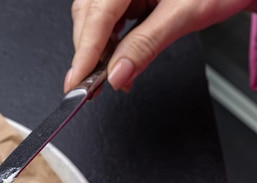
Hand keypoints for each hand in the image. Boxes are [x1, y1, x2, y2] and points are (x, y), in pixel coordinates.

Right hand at [64, 0, 256, 91]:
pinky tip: (117, 63)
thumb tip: (118, 74)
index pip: (98, 13)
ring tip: (108, 79)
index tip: (76, 81)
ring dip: (98, 53)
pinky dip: (111, 46)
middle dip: (88, 54)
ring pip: (95, 19)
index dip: (85, 51)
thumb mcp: (185, 14)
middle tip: (90, 88)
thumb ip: (147, 45)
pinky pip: (110, 21)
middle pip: (89, 15)